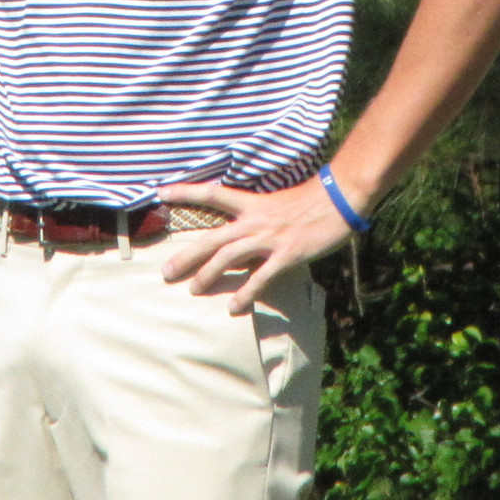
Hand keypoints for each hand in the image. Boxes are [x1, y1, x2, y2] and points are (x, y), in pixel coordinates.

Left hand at [157, 177, 353, 312]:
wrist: (338, 199)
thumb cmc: (311, 200)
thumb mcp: (277, 203)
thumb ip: (257, 218)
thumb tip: (242, 234)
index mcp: (252, 204)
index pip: (212, 193)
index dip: (185, 192)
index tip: (160, 192)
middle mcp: (255, 220)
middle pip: (212, 238)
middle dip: (187, 256)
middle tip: (167, 273)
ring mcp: (269, 238)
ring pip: (228, 257)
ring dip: (208, 275)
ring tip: (193, 290)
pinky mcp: (286, 254)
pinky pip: (260, 278)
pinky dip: (245, 294)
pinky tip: (234, 307)